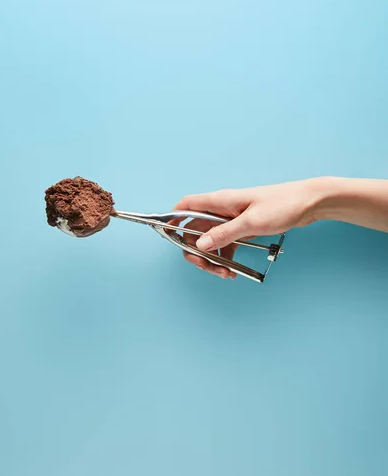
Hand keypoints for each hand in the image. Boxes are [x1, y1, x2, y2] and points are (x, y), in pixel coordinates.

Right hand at [173, 179, 319, 277]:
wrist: (309, 203)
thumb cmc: (282, 205)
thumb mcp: (251, 222)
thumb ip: (224, 234)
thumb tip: (200, 245)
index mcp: (220, 202)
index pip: (186, 206)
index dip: (173, 219)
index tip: (167, 235)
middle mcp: (222, 210)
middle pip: (195, 230)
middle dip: (195, 250)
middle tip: (205, 266)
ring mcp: (233, 219)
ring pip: (210, 240)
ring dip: (211, 258)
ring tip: (223, 273)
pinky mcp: (243, 228)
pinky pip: (226, 244)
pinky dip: (225, 258)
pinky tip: (232, 271)